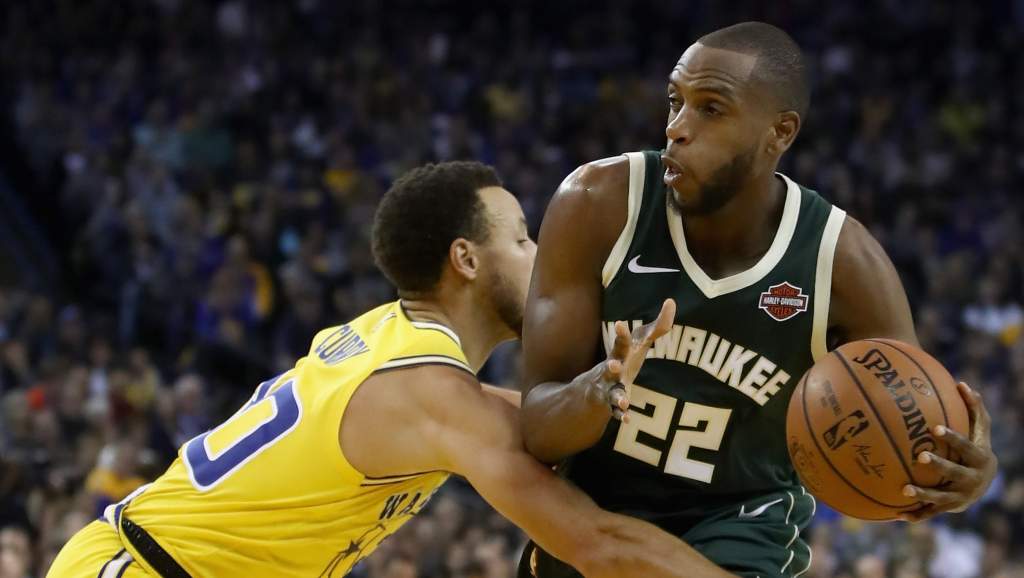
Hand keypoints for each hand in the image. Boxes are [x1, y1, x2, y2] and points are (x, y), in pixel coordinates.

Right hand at [581, 299, 675, 420]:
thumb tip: (671, 302)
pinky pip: (615, 411)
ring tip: (624, 401)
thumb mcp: (641, 341)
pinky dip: (621, 415)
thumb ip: (659, 325)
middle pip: (610, 367)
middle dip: (611, 366)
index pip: (620, 342)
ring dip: (617, 396)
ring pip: (612, 392)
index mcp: (620, 354)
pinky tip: (628, 419)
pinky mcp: (611, 403)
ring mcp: (609, 387)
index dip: (621, 334)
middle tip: (613, 365)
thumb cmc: (626, 358)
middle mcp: (612, 369)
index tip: (621, 324)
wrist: (597, 385)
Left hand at [900, 382, 996, 521]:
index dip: (953, 438)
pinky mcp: (949, 509)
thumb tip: (961, 382)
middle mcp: (972, 480)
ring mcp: (961, 496)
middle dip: (939, 466)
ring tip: (904, 489)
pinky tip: (896, 515)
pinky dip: (916, 515)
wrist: (983, 483)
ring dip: (923, 494)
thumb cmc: (976, 448)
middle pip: (955, 473)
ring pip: (941, 498)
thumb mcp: (979, 431)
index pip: (967, 447)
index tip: (935, 428)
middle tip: (920, 456)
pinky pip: (930, 513)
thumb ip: (973, 409)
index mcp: (979, 459)